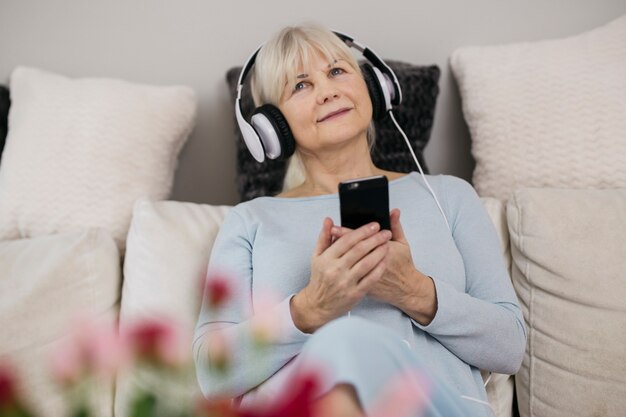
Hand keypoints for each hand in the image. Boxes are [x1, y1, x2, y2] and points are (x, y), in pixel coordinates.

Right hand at [290, 217, 391, 332]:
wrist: (319, 304)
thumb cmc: (320, 277)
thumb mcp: (317, 256)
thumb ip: (324, 237)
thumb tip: (329, 220)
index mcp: (327, 258)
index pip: (347, 240)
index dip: (363, 231)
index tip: (374, 225)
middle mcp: (336, 270)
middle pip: (359, 250)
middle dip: (375, 239)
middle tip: (385, 232)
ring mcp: (346, 282)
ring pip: (367, 263)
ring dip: (379, 252)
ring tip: (387, 244)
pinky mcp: (355, 293)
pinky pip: (371, 279)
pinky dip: (379, 268)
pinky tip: (385, 260)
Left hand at [330, 209, 436, 324]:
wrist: (405, 289)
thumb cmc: (403, 265)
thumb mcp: (402, 244)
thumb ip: (396, 226)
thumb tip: (394, 211)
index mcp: (382, 250)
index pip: (359, 239)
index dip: (345, 233)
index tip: (334, 228)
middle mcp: (371, 263)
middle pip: (349, 250)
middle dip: (338, 241)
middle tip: (329, 233)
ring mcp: (365, 276)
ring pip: (347, 263)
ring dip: (338, 254)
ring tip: (331, 247)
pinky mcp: (363, 286)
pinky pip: (349, 275)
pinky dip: (343, 268)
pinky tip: (339, 262)